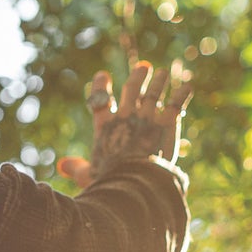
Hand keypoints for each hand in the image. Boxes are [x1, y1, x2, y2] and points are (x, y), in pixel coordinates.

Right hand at [57, 60, 191, 189]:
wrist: (133, 184)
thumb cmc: (107, 182)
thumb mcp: (87, 175)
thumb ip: (75, 167)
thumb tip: (63, 165)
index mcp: (105, 126)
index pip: (99, 100)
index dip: (100, 87)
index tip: (102, 76)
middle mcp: (126, 116)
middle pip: (132, 89)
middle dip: (137, 77)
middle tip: (144, 68)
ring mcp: (147, 117)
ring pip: (155, 92)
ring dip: (160, 81)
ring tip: (164, 74)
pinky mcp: (167, 123)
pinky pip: (177, 103)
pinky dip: (183, 94)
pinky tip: (188, 86)